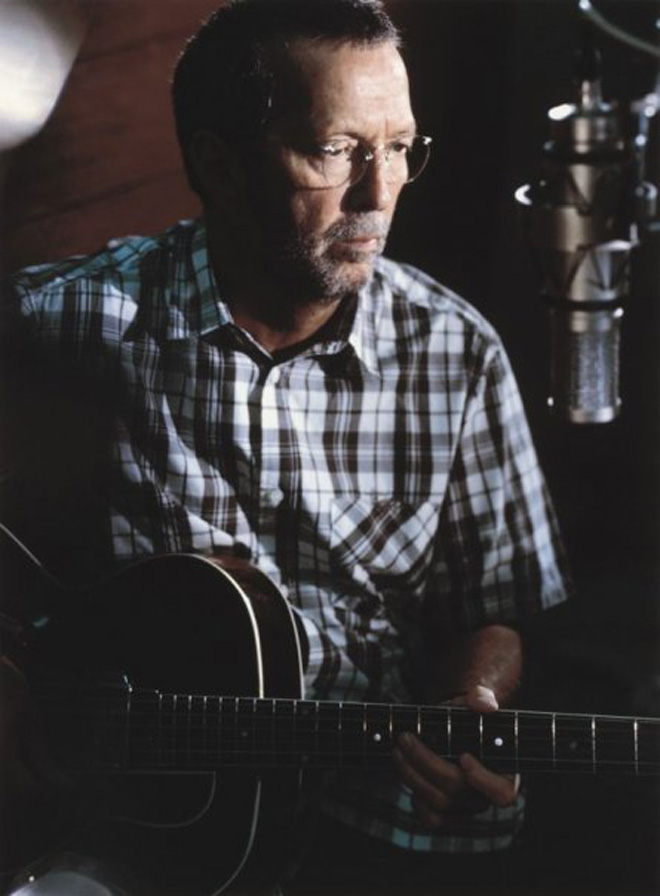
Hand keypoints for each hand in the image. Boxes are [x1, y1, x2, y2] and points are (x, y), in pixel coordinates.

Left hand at [392, 685, 519, 830]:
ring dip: (412, 775)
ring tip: (397, 748)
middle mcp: (485, 796)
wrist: (452, 726)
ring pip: (439, 804)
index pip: (502, 792)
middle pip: (457, 789)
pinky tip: (407, 772)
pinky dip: (416, 800)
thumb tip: (484, 705)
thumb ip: (482, 698)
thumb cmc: (468, 714)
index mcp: (504, 772)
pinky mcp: (447, 814)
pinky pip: (432, 820)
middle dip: (426, 761)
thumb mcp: (475, 700)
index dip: (482, 779)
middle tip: (405, 737)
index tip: (463, 756)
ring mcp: (465, 808)